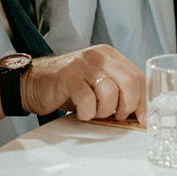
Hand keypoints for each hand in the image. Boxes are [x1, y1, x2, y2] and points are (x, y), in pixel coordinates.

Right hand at [22, 46, 144, 120]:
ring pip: (110, 93)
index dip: (143, 101)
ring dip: (103, 111)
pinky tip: (80, 112)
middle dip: (126, 107)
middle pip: (129, 82)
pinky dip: (87, 113)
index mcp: (110, 56)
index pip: (137, 77)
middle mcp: (99, 56)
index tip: (142, 119)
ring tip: (92, 112)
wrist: (33, 83)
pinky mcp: (68, 77)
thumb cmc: (68, 88)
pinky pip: (88, 100)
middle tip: (115, 116)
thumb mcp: (97, 84)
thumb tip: (140, 114)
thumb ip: (118, 91)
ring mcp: (83, 65)